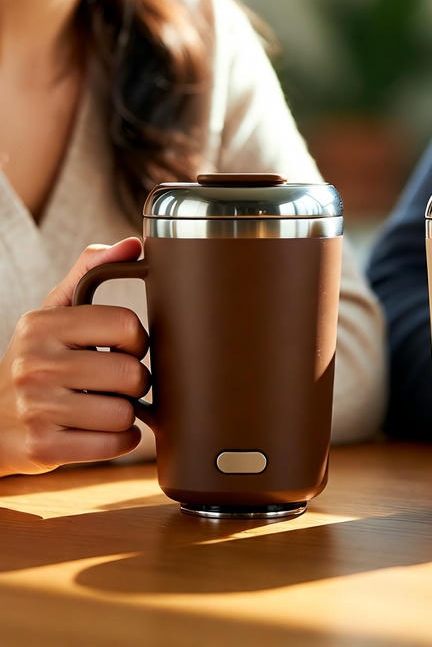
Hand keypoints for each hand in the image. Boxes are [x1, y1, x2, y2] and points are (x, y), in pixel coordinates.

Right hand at [0, 236, 148, 476]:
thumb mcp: (51, 313)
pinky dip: (119, 440)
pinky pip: (112, 445)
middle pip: (131, 374)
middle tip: (118, 382)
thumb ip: (89, 271)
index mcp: (42, 325)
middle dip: (135, 382)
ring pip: (124, 413)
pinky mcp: (43, 449)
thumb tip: (134, 244)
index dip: (137, 340)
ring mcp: (37, 409)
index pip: (125, 324)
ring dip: (126, 414)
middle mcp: (35, 364)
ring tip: (105, 406)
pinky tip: (103, 430)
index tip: (125, 347)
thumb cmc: (33, 361)